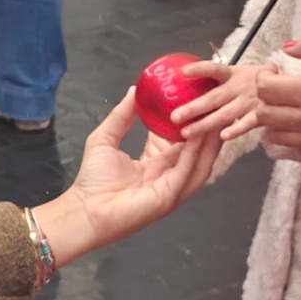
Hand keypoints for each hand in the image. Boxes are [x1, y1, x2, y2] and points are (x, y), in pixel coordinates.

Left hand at [32, 89, 221, 267]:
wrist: (84, 209)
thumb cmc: (92, 179)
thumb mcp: (105, 138)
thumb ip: (121, 115)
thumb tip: (134, 90)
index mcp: (156, 164)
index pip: (181, 141)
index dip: (189, 122)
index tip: (196, 101)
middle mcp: (168, 176)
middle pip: (197, 152)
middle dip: (207, 130)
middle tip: (216, 106)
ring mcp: (172, 188)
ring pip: (200, 163)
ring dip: (208, 142)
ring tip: (214, 117)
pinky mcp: (168, 196)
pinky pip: (186, 172)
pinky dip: (194, 154)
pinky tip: (197, 135)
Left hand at [170, 58, 261, 143]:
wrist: (291, 86)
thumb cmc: (260, 80)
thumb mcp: (243, 72)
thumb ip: (224, 77)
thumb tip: (189, 75)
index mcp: (234, 74)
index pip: (214, 69)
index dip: (199, 69)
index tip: (182, 72)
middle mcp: (239, 87)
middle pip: (213, 97)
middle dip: (193, 108)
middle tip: (174, 117)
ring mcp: (249, 102)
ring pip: (224, 114)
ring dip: (205, 124)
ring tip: (186, 133)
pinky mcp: (261, 115)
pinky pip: (246, 124)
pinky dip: (235, 130)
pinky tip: (222, 137)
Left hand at [252, 36, 300, 166]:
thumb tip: (289, 46)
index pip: (265, 89)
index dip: (264, 76)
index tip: (276, 69)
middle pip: (264, 115)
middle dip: (264, 98)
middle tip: (280, 87)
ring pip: (275, 136)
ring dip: (274, 120)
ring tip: (290, 106)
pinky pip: (295, 151)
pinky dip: (291, 137)